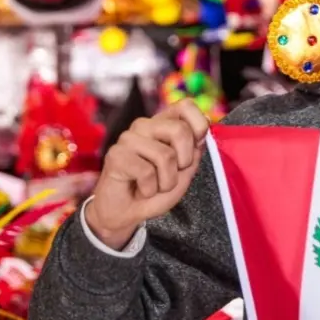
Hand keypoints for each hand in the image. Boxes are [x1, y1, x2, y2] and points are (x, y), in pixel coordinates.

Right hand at [85, 99, 209, 249]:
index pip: (186, 106)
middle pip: (180, 130)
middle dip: (184, 162)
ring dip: (166, 181)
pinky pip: (146, 172)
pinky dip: (149, 189)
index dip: (198, 126)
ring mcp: (128, 139)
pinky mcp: (116, 155)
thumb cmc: (155, 189)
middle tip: (170, 175)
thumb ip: (194, 150)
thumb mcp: (184, 172)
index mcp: (162, 124)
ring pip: (165, 156)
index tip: (193, 149)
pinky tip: (140, 189)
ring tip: (153, 185)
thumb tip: (203, 128)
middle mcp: (144, 126)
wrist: (127, 213)